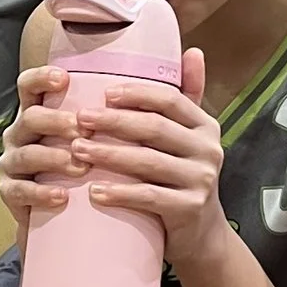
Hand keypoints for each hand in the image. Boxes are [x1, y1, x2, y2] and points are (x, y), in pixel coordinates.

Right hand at [0, 60, 85, 229]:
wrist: (58, 216)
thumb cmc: (78, 170)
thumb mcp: (85, 141)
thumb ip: (99, 122)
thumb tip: (143, 97)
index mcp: (35, 114)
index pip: (29, 86)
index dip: (42, 78)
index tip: (64, 78)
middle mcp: (19, 134)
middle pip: (30, 117)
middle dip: (57, 121)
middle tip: (85, 130)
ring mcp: (11, 163)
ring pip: (26, 154)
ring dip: (54, 159)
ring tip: (81, 168)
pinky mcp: (9, 193)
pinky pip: (20, 190)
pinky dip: (41, 193)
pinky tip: (62, 196)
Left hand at [62, 51, 223, 266]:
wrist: (200, 235)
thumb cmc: (181, 179)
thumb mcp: (187, 138)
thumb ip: (187, 97)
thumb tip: (193, 51)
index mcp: (205, 126)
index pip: (169, 100)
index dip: (136, 93)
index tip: (103, 92)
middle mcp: (208, 149)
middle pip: (155, 128)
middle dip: (113, 122)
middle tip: (80, 119)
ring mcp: (201, 180)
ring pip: (149, 161)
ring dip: (109, 154)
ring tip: (78, 150)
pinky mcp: (190, 208)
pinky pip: (150, 197)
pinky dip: (120, 193)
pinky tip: (94, 190)